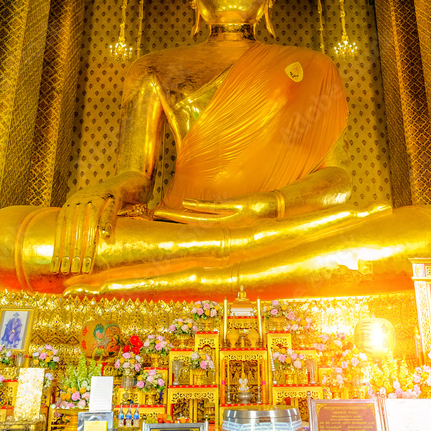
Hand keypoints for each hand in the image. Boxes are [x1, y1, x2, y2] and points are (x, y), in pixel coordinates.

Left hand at [53, 185, 122, 274]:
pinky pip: (110, 210)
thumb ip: (77, 226)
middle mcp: (81, 197)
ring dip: (87, 245)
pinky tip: (105, 237)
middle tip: (70, 270)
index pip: (62, 227)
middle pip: (74, 227)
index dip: (59, 248)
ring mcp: (98, 195)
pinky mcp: (114, 194)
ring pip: (90, 221)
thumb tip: (64, 250)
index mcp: (71, 202)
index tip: (57, 267)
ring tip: (85, 265)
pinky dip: (107, 223)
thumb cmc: (104, 203)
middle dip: (71, 251)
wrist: (124, 182)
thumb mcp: (87, 212)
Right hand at [153, 192, 276, 225]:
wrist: (277, 209)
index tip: (160, 222)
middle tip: (154, 218)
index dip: (177, 225)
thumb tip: (210, 212)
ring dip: (180, 216)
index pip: (195, 227)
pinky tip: (186, 203)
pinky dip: (200, 206)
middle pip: (192, 223)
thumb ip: (225, 215)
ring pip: (199, 218)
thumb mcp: (240, 215)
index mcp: (222, 227)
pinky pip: (214, 208)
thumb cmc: (258, 213)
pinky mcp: (236, 207)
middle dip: (172, 221)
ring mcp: (228, 216)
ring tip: (163, 214)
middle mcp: (222, 225)